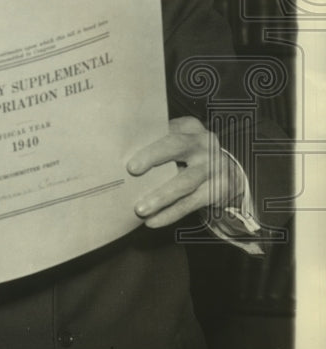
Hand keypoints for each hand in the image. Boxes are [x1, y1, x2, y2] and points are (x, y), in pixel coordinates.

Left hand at [127, 116, 244, 227]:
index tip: (130, 160)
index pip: (166, 131)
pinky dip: (170, 214)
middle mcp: (204, 143)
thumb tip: (119, 155)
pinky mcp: (219, 189)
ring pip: (184, 182)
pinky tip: (153, 221)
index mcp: (190, 127)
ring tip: (140, 209)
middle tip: (132, 171)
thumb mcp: (179, 142)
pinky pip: (191, 203)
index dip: (148, 144)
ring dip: (160, 197)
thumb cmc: (189, 155)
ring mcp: (215, 166)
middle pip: (176, 147)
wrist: (229, 172)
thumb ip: (157, 144)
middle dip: (153, 157)